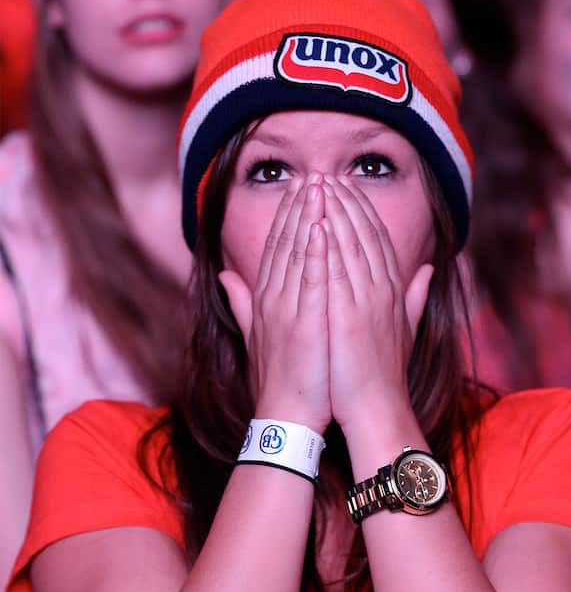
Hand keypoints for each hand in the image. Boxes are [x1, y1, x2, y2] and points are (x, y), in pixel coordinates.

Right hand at [219, 173, 332, 432]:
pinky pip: (309, 280)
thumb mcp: (259, 335)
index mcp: (266, 299)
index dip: (289, 214)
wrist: (287, 418)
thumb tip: (227, 277)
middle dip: (300, 205)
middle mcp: (273, 298)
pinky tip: (322, 226)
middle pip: (286, 241)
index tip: (303, 186)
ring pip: (297, 253)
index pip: (277, 246)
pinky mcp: (303, 324)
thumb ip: (243, 303)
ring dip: (308, 216)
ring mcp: (287, 309)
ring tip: (321, 185)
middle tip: (314, 173)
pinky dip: (315, 252)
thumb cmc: (282, 379)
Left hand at [320, 176, 432, 432]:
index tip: (344, 187)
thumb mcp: (404, 328)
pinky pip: (339, 268)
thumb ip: (414, 296)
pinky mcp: (353, 314)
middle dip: (346, 201)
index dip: (362, 210)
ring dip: (334, 211)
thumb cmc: (384, 375)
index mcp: (394, 291)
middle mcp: (385, 290)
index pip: (378, 239)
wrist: (377, 409)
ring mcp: (370, 301)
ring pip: (352, 244)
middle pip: (365, 233)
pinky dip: (328, 242)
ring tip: (316, 184)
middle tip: (326, 174)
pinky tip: (314, 219)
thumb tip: (428, 270)